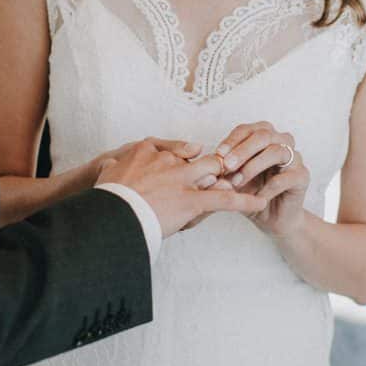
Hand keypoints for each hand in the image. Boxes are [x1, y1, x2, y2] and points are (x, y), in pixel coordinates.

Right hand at [98, 137, 266, 236]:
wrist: (108, 216)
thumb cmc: (105, 199)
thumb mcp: (107, 171)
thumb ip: (114, 164)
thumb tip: (111, 162)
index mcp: (147, 150)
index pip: (174, 152)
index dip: (182, 164)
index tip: (185, 170)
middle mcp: (168, 161)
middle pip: (198, 159)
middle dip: (210, 169)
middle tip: (219, 177)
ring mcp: (181, 179)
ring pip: (213, 174)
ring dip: (226, 181)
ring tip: (242, 185)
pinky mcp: (191, 200)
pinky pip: (224, 199)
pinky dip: (244, 200)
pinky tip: (259, 202)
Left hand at [215, 122, 309, 237]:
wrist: (271, 217)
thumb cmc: (251, 193)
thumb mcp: (232, 178)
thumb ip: (224, 168)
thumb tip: (209, 162)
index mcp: (264, 137)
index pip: (247, 129)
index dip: (232, 140)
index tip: (217, 154)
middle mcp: (281, 142)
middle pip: (263, 135)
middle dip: (242, 150)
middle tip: (227, 165)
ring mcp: (294, 158)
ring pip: (276, 152)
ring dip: (253, 166)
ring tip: (238, 182)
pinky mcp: (302, 176)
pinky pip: (286, 177)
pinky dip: (268, 187)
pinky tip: (256, 197)